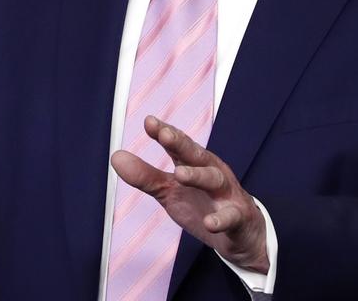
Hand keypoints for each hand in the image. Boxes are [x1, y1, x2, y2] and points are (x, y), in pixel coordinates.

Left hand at [110, 115, 268, 273]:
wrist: (241, 237)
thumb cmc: (204, 205)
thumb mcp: (170, 191)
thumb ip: (145, 176)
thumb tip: (116, 157)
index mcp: (195, 164)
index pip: (179, 145)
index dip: (165, 132)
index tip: (149, 121)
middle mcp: (212, 173)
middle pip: (197, 154)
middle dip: (181, 143)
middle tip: (164, 134)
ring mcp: (227, 195)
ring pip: (215, 179)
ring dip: (198, 175)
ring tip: (180, 174)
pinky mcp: (239, 218)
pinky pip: (231, 217)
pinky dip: (221, 219)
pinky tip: (210, 223)